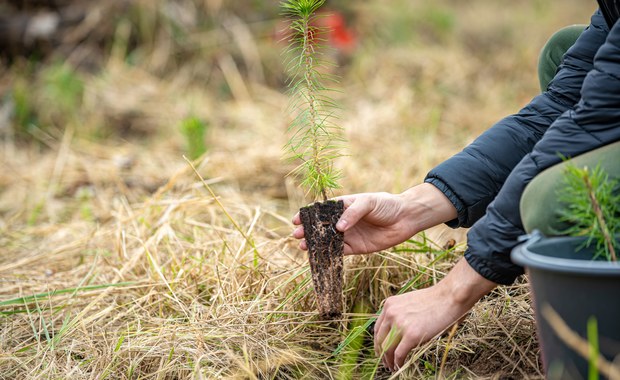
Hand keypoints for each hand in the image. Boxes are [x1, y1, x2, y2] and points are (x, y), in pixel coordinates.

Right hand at [292, 183, 456, 254]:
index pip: (321, 210)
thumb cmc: (386, 204)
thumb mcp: (368, 202)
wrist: (405, 218)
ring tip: (303, 246)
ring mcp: (348, 234)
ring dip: (315, 244)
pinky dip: (329, 254)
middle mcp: (343, 220)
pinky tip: (319, 256)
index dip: (308, 214)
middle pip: (321, 227)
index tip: (296, 219)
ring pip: (327, 240)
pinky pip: (339, 252)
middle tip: (296, 235)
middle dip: (308, 231)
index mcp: (343, 205)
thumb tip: (338, 227)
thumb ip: (353, 213)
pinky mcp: (356, 248)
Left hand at [374, 258, 496, 370]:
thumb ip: (400, 313)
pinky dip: (397, 363)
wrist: (449, 297)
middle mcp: (391, 314)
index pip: (378, 328)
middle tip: (385, 362)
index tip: (381, 350)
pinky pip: (399, 354)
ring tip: (392, 367)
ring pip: (387, 349)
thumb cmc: (435, 300)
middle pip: (380, 340)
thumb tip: (398, 330)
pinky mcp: (411, 335)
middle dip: (381, 353)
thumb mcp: (409, 302)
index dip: (378, 342)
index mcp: (389, 305)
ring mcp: (400, 324)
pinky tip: (399, 366)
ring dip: (388, 360)